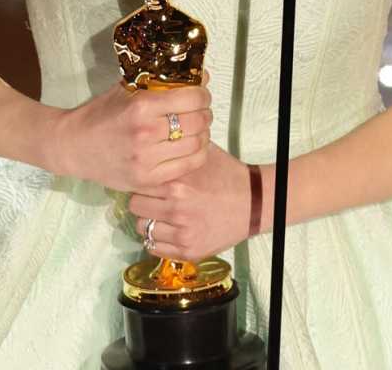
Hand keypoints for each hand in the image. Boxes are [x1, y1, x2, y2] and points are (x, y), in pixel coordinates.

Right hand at [50, 76, 212, 193]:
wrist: (73, 146)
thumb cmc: (101, 114)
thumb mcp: (128, 90)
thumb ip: (163, 83)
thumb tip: (202, 77)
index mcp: (142, 107)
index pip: (193, 98)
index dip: (203, 95)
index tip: (201, 95)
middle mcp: (146, 133)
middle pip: (199, 121)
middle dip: (205, 113)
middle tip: (201, 112)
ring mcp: (146, 160)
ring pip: (198, 144)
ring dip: (204, 134)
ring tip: (197, 129)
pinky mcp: (146, 179)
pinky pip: (188, 166)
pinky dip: (197, 154)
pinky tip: (192, 147)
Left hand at [129, 140, 253, 262]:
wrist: (255, 202)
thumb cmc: (229, 177)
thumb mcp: (205, 155)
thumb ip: (179, 150)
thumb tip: (158, 141)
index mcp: (177, 184)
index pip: (138, 184)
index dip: (143, 181)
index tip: (150, 183)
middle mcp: (176, 209)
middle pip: (135, 206)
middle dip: (144, 201)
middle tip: (156, 199)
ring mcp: (182, 233)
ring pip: (142, 228)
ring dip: (150, 221)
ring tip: (164, 215)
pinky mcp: (188, 251)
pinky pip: (154, 247)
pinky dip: (158, 239)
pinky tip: (170, 229)